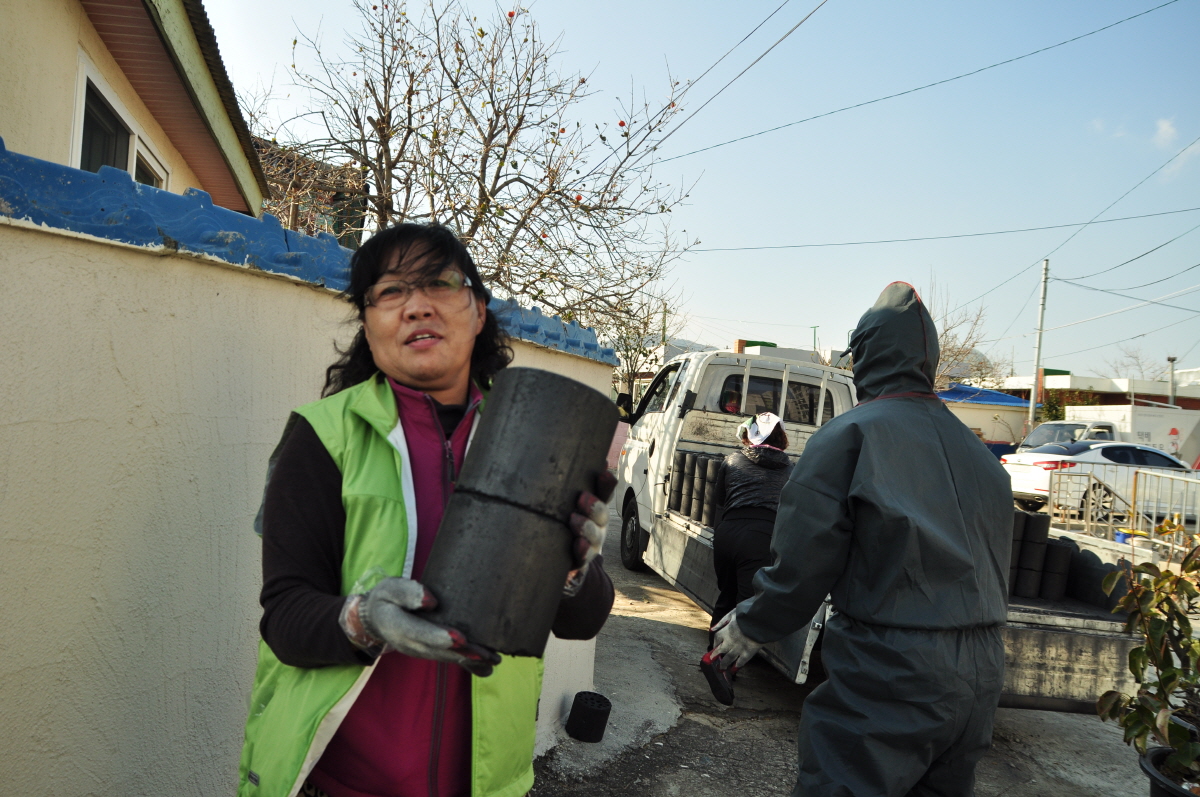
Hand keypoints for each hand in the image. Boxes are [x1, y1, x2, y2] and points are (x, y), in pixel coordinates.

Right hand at [347, 577, 501, 676]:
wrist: (377, 619)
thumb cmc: (387, 598)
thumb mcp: (389, 588)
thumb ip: (406, 591)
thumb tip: (430, 600)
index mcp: (397, 626)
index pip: (418, 632)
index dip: (439, 637)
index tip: (460, 638)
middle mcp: (410, 644)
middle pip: (438, 650)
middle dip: (462, 653)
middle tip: (486, 654)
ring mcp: (420, 651)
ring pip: (446, 658)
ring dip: (469, 661)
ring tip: (492, 660)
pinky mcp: (430, 653)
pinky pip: (449, 660)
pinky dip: (468, 666)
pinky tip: (487, 669)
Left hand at [565, 471, 616, 593]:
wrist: (559, 567)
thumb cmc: (559, 529)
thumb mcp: (560, 507)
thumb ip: (563, 488)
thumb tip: (565, 462)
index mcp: (592, 511)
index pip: (603, 494)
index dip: (605, 483)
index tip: (603, 473)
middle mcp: (595, 527)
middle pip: (601, 515)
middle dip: (594, 506)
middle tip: (582, 498)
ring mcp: (590, 547)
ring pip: (594, 538)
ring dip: (587, 528)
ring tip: (574, 521)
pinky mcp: (579, 565)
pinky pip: (582, 562)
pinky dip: (581, 556)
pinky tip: (576, 550)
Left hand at [711, 611, 763, 669]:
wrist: (760, 619)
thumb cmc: (746, 614)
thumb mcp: (732, 614)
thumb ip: (722, 622)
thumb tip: (712, 629)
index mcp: (726, 631)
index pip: (716, 639)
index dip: (715, 644)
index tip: (714, 647)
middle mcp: (730, 642)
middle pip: (720, 651)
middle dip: (715, 656)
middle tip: (712, 661)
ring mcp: (738, 648)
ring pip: (729, 658)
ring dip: (724, 664)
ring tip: (721, 668)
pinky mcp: (748, 652)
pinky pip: (741, 662)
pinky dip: (737, 666)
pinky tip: (734, 669)